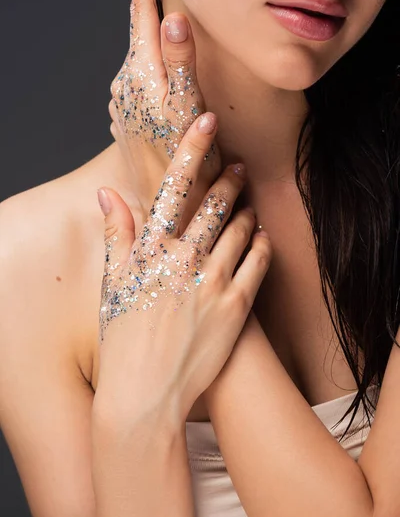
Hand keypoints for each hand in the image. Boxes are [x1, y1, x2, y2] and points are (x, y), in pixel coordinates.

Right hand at [94, 113, 271, 426]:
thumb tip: (109, 194)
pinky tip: (261, 237)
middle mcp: (185, 259)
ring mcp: (215, 282)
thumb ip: (116, 235)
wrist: (147, 394)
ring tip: (248, 202)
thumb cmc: (123, 339)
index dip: (191, 149)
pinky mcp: (237, 306)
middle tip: (237, 166)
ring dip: (246, 210)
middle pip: (215, 204)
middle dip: (229, 178)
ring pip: (241, 229)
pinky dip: (261, 244)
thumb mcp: (112, 284)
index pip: (173, 187)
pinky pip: (258, 262)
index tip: (207, 121)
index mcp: (152, 250)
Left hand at [109, 0, 220, 220]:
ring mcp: (121, 105)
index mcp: (140, 75)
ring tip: (164, 24)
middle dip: (149, 9)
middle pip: (138, 36)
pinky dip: (149, 71)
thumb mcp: (187, 109)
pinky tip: (158, 76)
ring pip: (137, 61)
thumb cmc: (186, 162)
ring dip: (150, 42)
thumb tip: (172, 18)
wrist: (166, 208)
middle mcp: (124, 86)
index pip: (141, 17)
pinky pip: (136, 84)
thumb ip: (180, 62)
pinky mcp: (125, 121)